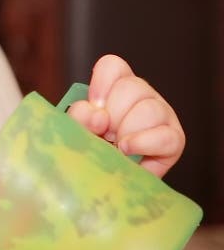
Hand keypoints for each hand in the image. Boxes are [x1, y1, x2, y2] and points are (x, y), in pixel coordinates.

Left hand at [67, 54, 184, 176]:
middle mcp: (141, 96)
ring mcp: (161, 115)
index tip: (94, 106)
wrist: (102, 183)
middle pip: (132, 86)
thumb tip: (98, 115)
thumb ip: (78, 118)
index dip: (102, 83)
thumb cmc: (89, 152)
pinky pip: (165, 136)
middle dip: (112, 113)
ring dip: (126, 130)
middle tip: (104, 134)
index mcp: (115, 87)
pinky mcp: (173, 140)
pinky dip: (143, 143)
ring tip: (116, 146)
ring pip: (149, 108)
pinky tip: (128, 150)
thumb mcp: (76, 131)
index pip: (114, 66)